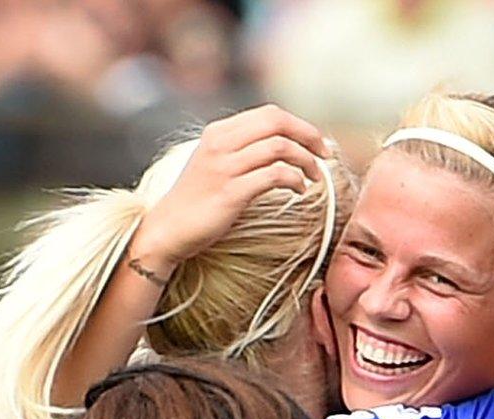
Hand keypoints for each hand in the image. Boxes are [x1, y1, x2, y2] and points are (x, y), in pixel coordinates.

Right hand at [128, 104, 331, 267]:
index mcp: (219, 132)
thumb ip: (242, 149)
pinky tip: (299, 191)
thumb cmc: (197, 200)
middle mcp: (221, 143)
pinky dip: (295, 180)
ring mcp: (225, 167)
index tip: (316, 143)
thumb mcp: (216, 163)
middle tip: (325, 155)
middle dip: (309, 136)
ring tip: (315, 178)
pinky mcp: (231, 192)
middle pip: (277, 123)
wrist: (168, 229)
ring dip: (306, 161)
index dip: (300, 125)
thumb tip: (282, 146)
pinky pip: (274, 175)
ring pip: (280, 148)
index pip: (269, 114)